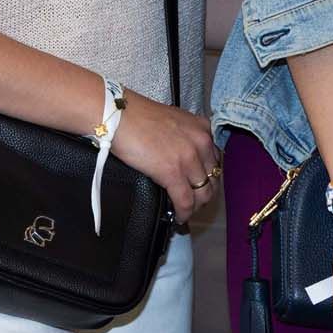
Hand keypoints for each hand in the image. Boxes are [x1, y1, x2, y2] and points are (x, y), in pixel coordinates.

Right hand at [107, 90, 220, 226]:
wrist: (118, 115)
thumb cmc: (136, 116)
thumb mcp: (172, 121)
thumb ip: (183, 136)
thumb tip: (181, 155)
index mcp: (202, 128)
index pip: (215, 159)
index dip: (209, 176)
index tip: (200, 184)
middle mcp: (201, 142)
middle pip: (213, 177)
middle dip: (205, 192)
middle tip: (194, 201)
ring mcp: (189, 158)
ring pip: (203, 192)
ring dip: (196, 206)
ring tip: (186, 211)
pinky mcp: (173, 173)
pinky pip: (185, 201)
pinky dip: (184, 213)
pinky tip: (179, 217)